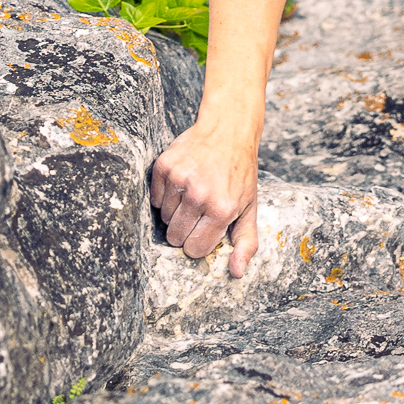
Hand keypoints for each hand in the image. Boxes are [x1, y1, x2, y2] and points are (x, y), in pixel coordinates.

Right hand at [150, 118, 261, 275]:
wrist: (229, 130)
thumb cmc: (240, 173)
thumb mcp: (249, 206)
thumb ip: (246, 242)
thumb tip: (236, 273)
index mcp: (221, 209)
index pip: (194, 249)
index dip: (199, 241)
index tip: (207, 226)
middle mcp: (199, 195)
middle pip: (175, 237)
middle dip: (186, 228)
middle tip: (200, 209)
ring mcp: (179, 179)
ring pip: (164, 219)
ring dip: (176, 211)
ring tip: (194, 191)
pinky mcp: (164, 167)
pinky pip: (154, 199)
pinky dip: (165, 195)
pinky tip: (183, 181)